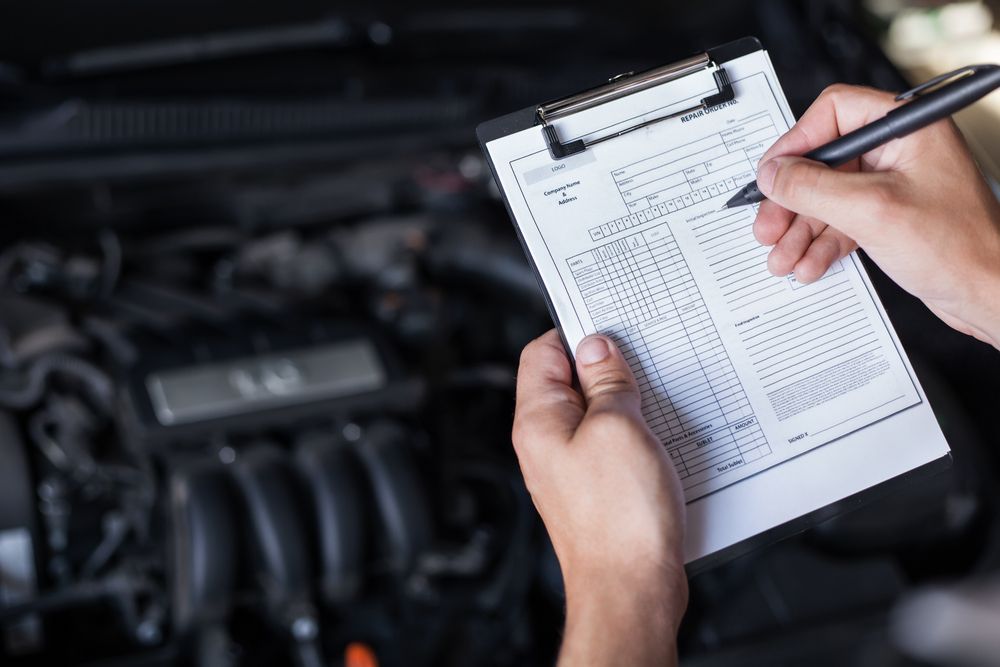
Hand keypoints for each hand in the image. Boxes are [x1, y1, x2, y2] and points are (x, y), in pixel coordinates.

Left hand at [513, 330, 686, 665]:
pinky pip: (613, 446)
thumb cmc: (619, 521)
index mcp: (538, 421)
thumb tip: (597, 347)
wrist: (632, 591)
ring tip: (654, 408)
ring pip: (596, 415)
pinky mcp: (597, 490)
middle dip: (607, 370)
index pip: (541, 352)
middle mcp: (547, 444)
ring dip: (627, 405)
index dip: (576, 333)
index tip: (612, 328)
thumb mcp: (619, 427)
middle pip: (570, 382)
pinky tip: (660, 441)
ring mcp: (571, 468)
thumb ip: (607, 381)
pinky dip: (636, 436)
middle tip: (641, 368)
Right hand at [753, 84, 999, 348]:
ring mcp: (892, 184)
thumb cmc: (961, 247)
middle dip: (791, 199)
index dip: (796, 143)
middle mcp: (899, 150)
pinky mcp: (888, 216)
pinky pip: (840, 222)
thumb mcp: (871, 211)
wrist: (990, 293)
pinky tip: (808, 263)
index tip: (772, 174)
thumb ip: (813, 187)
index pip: (834, 113)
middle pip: (822, 161)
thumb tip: (773, 174)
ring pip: (826, 197)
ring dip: (800, 229)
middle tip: (768, 224)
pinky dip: (820, 243)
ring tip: (782, 255)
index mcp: (907, 127)